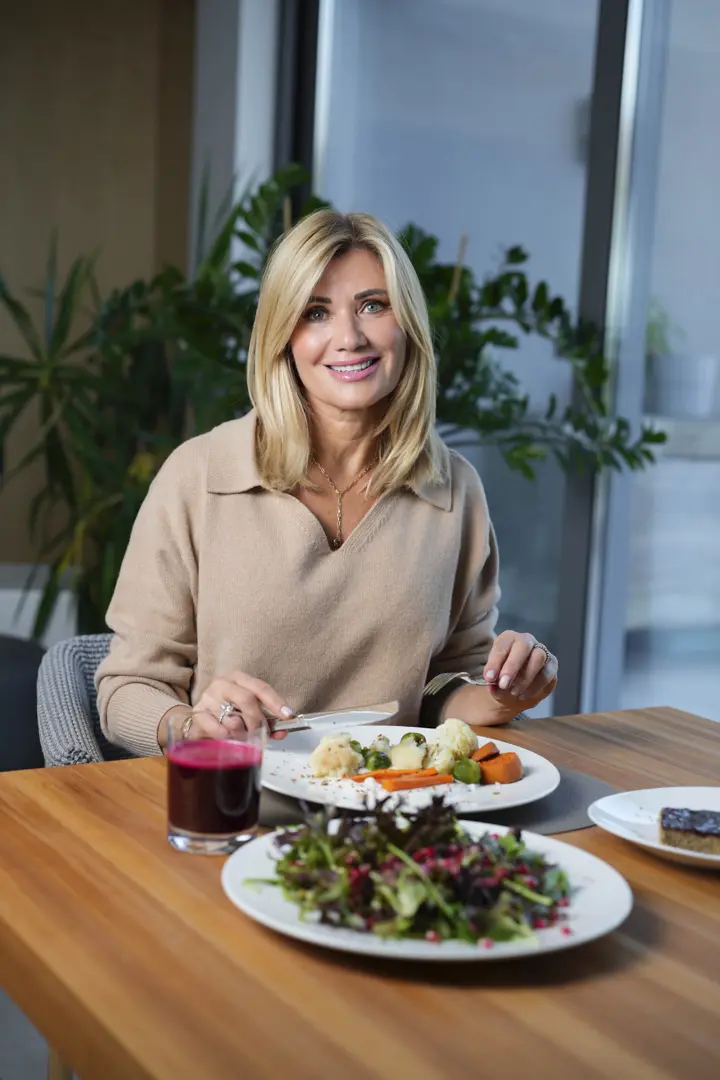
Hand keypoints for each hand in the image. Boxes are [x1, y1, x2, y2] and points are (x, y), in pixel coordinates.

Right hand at [165, 671, 294, 744]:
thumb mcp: (249, 713)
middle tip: (260, 734)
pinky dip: (228, 738)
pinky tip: (226, 737)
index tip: (287, 715)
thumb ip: (267, 722)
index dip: (275, 701)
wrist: (201, 720)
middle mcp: (222, 683)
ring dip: (242, 734)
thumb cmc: (229, 713)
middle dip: (257, 721)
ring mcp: (208, 698)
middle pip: (247, 700)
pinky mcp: (198, 714)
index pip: (260, 687)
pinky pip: (220, 731)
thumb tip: (282, 732)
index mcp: (238, 678)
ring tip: (240, 736)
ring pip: (233, 719)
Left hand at [483, 630, 557, 708]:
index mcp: (507, 639)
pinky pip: (547, 673)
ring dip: (526, 677)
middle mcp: (525, 640)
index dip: (495, 662)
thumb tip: (493, 684)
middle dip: (512, 666)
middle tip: (504, 684)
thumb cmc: (501, 681)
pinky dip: (535, 686)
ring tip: (514, 692)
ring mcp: (541, 651)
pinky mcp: (552, 664)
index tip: (489, 678)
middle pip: (523, 646)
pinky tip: (524, 695)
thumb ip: (493, 682)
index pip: (502, 646)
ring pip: (538, 658)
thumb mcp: (493, 683)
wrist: (515, 693)